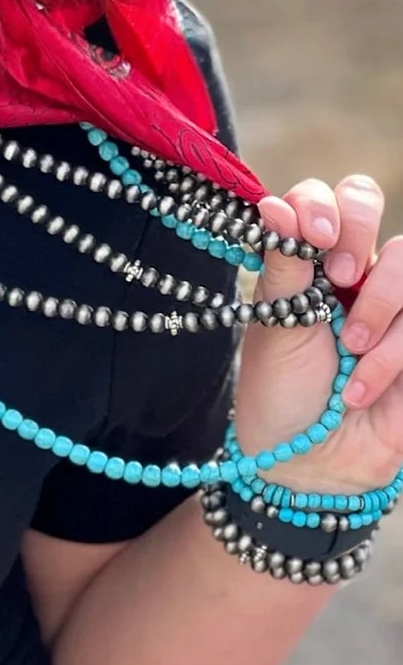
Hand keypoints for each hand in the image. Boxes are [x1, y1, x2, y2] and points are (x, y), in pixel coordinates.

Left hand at [233, 175, 402, 495]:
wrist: (308, 463)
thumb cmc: (282, 391)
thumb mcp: (274, 324)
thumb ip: (283, 263)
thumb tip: (275, 204)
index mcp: (323, 262)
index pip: (344, 200)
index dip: (334, 206)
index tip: (314, 233)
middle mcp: (371, 280)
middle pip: (393, 234)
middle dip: (365, 253)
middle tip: (339, 281)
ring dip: (379, 315)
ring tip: (349, 358)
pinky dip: (393, 361)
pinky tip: (362, 391)